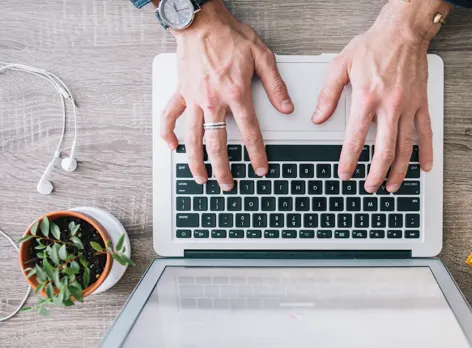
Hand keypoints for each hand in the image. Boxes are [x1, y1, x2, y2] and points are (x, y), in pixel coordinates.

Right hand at [160, 0, 293, 190]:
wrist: (201, 21)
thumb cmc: (230, 36)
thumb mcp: (262, 56)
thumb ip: (275, 85)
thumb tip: (286, 107)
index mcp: (236, 94)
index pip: (250, 132)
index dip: (256, 154)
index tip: (260, 169)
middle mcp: (213, 101)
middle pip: (217, 144)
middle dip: (223, 168)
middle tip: (227, 184)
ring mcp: (194, 99)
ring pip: (192, 138)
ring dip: (196, 161)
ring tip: (201, 178)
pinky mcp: (181, 92)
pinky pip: (169, 117)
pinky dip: (168, 133)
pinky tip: (171, 147)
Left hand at [312, 0, 449, 192]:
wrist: (403, 31)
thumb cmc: (373, 45)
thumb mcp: (341, 65)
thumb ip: (328, 95)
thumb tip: (319, 118)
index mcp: (366, 98)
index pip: (355, 139)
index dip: (349, 161)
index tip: (345, 174)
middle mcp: (389, 106)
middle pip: (383, 150)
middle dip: (375, 173)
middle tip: (370, 187)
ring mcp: (408, 106)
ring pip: (405, 146)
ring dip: (398, 170)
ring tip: (391, 185)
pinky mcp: (421, 103)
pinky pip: (426, 132)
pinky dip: (426, 152)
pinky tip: (424, 167)